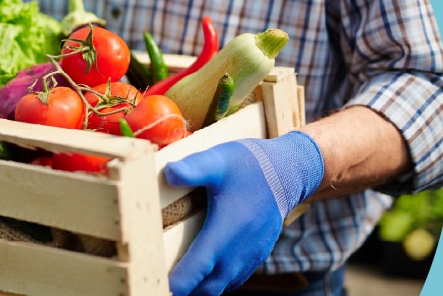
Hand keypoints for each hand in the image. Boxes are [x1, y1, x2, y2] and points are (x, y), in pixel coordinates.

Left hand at [163, 131, 323, 295]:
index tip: (155, 285)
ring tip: (176, 280)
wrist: (287, 173)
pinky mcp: (253, 257)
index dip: (175, 286)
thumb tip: (169, 172)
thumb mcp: (219, 160)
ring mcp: (247, 259)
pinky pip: (231, 281)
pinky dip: (213, 282)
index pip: (194, 273)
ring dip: (198, 288)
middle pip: (204, 289)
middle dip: (182, 291)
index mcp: (223, 235)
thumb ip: (193, 168)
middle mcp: (237, 254)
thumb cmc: (250, 166)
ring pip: (219, 288)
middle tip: (158, 283)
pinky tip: (200, 272)